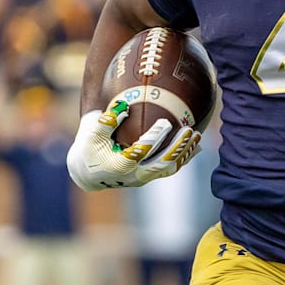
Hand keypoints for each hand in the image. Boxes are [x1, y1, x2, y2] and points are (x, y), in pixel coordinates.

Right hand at [66, 98, 201, 190]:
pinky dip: (184, 157)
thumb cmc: (90, 146)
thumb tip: (124, 106)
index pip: (140, 152)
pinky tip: (197, 145)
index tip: (165, 122)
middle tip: (188, 129)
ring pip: (169, 168)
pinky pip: (171, 168)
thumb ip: (106, 121)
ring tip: (196, 134)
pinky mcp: (150, 176)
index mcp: (118, 166)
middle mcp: (134, 175)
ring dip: (185, 152)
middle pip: (161, 163)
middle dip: (177, 147)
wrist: (88, 171)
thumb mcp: (91, 132)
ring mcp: (144, 178)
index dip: (154, 138)